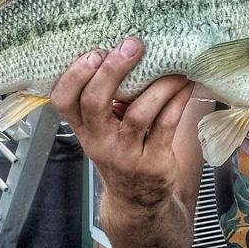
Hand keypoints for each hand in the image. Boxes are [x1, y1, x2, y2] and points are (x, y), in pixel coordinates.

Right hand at [51, 37, 194, 210]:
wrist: (137, 201)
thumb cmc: (122, 152)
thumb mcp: (104, 130)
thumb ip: (108, 98)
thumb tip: (127, 48)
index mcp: (83, 128)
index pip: (62, 100)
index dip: (74, 75)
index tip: (94, 52)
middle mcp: (98, 141)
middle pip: (95, 101)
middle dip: (112, 70)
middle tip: (131, 46)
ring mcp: (125, 154)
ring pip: (138, 113)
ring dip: (159, 85)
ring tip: (174, 66)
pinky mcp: (152, 162)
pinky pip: (165, 124)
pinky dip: (177, 101)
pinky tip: (185, 85)